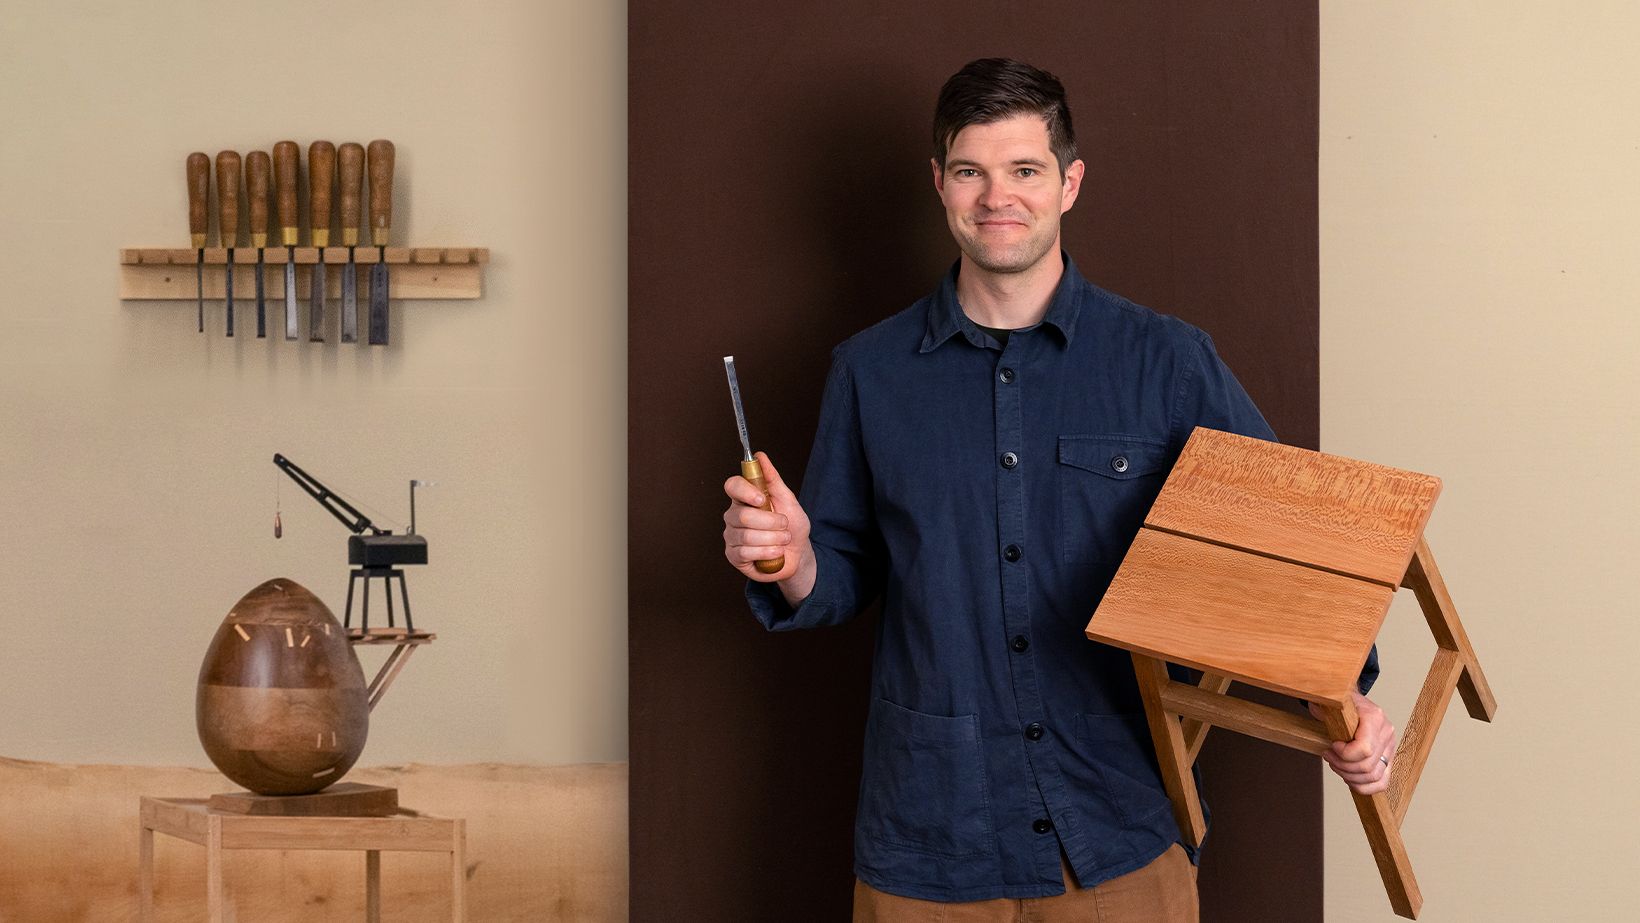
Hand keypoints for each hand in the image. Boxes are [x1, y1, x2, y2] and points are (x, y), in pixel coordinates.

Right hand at [722, 452, 815, 603]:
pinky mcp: (734, 556)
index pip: (732, 486)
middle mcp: (733, 516)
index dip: (745, 491)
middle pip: (742, 515)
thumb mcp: (788, 500)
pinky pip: (745, 553)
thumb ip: (772, 479)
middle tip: (784, 524)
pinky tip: (776, 552)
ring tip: (783, 539)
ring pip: (746, 535)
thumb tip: (760, 456)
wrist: (799, 554)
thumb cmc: (792, 526)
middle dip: (771, 522)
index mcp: (744, 498)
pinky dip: (767, 552)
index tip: (762, 499)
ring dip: (773, 539)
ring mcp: (732, 536)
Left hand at [1310, 692, 1396, 795]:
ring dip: (1350, 776)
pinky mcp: (1388, 759)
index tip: (1331, 747)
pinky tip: (1348, 777)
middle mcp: (1386, 733)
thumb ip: (1324, 709)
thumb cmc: (1340, 704)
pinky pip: (1381, 782)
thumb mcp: (1330, 702)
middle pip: (1367, 766)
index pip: (1364, 749)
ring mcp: (1389, 747)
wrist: (1351, 703)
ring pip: (1374, 776)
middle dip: (1342, 766)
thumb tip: (1316, 711)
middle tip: (1328, 757)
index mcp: (1374, 717)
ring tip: (1336, 765)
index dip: (1344, 754)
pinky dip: (1363, 785)